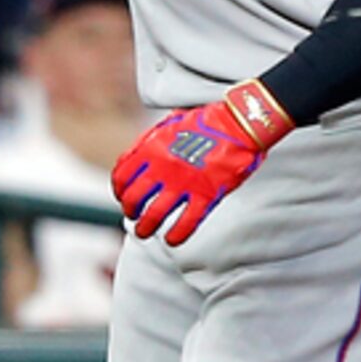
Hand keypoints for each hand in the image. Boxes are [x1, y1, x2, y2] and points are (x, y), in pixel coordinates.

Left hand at [111, 80, 292, 244]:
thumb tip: (134, 158)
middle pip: (133, 198)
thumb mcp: (169, 124)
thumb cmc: (207, 121)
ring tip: (145, 232)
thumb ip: (150, 141)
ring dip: (145, 227)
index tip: (123, 196)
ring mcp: (183, 183)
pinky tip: (172, 240)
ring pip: (154, 214)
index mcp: (151, 148)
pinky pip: (186, 222)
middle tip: (134, 216)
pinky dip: (176, 235)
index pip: (122, 176)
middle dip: (130, 211)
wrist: (240, 122)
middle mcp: (162, 167)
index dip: (119, 191)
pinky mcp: (206, 195)